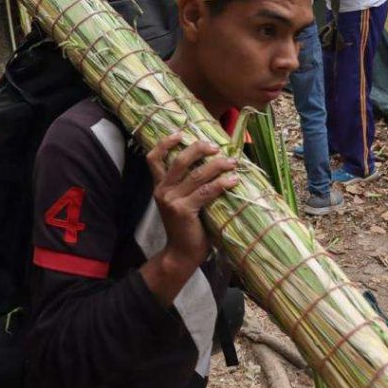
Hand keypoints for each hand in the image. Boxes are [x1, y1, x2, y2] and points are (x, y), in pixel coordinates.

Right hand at [145, 133, 237, 267]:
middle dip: (198, 149)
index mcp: (160, 187)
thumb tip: (211, 162)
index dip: (165, 143)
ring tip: (232, 162)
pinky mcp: (183, 211)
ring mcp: (172, 200)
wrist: (181, 254)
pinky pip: (206, 192)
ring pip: (196, 174)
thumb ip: (187, 185)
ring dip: (217, 165)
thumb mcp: (181, 202)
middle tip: (215, 146)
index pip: (153, 159)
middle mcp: (162, 191)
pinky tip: (234, 180)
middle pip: (179, 161)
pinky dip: (222, 183)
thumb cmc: (187, 227)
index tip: (180, 133)